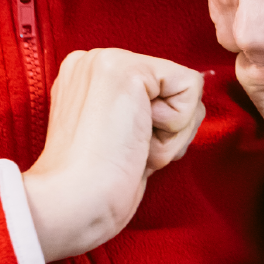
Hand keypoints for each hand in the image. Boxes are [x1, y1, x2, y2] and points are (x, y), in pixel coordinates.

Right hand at [21, 48, 205, 262]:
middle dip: (167, 132)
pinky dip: (177, 127)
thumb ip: (144, 115)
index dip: (155, 132)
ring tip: (127, 148)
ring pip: (187, 92)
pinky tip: (137, 138)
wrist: (73, 204)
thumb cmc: (93, 189)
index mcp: (87, 79)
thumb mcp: (120, 139)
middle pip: (175, 90)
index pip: (156, 92)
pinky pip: (191, 88)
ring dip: (170, 135)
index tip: (119, 151)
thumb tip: (190, 104)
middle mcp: (94, 61)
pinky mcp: (130, 69)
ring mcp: (109, 60)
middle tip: (125, 152)